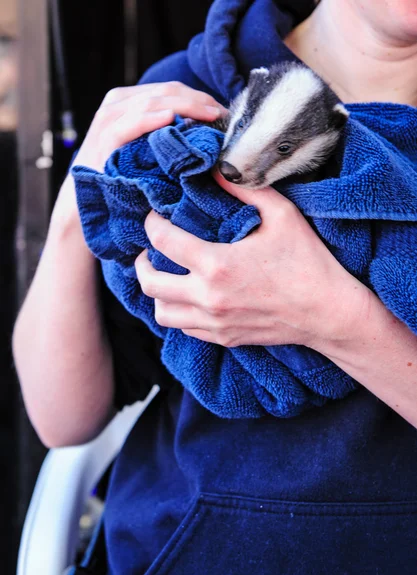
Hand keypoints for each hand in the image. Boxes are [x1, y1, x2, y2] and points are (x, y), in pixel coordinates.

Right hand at [53, 82, 225, 225]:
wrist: (88, 207)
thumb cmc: (123, 182)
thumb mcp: (147, 154)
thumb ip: (167, 138)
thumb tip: (209, 132)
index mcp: (129, 103)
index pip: (171, 90)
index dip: (199, 98)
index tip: (223, 114)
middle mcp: (117, 105)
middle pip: (165, 91)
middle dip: (198, 100)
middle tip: (223, 115)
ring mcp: (108, 121)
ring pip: (151, 101)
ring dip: (184, 106)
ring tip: (210, 115)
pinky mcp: (102, 141)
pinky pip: (130, 124)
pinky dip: (150, 119)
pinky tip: (170, 119)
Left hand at [135, 172, 370, 348]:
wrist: (328, 312)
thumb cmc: (308, 262)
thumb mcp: (281, 214)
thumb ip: (244, 188)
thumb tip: (216, 169)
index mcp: (217, 265)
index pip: (162, 241)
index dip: (151, 223)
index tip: (155, 215)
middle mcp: (209, 298)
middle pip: (149, 283)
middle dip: (141, 262)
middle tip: (148, 250)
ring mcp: (215, 323)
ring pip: (161, 313)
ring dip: (157, 292)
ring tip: (165, 275)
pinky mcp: (224, 338)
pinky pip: (183, 329)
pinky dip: (178, 312)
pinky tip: (188, 297)